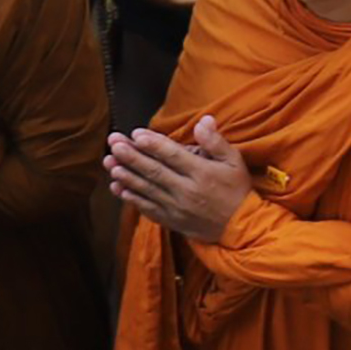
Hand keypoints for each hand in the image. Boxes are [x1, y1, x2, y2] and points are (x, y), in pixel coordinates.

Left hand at [103, 114, 252, 243]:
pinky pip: (148, 208)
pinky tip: (118, 189)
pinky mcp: (172, 221)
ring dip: (126, 176)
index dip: (153, 144)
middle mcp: (186, 191)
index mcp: (202, 173)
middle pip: (154, 171)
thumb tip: (204, 121)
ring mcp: (177, 208)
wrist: (241, 229)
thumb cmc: (237, 190)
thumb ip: (215, 141)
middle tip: (113, 143)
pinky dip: (132, 198)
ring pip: (147, 189)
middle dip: (131, 156)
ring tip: (109, 162)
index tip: (136, 134)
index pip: (173, 156)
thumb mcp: (234, 161)